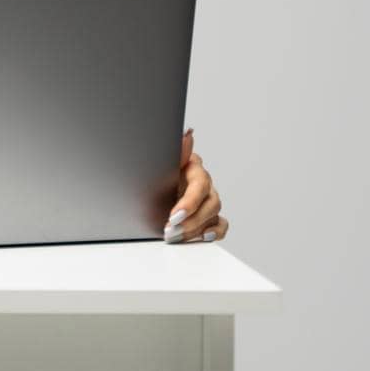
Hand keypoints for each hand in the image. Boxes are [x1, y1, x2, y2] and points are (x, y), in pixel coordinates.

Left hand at [165, 128, 227, 243]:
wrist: (148, 181)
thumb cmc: (155, 169)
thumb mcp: (160, 160)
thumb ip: (177, 150)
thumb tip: (187, 133)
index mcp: (194, 167)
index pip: (199, 186)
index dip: (189, 203)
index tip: (174, 216)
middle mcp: (204, 183)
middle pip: (210, 203)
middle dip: (190, 220)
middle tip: (171, 230)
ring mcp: (207, 199)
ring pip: (214, 214)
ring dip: (196, 228)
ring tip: (177, 236)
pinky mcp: (208, 214)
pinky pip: (220, 224)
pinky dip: (215, 232)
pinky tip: (203, 237)